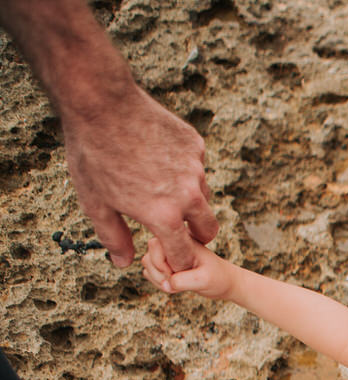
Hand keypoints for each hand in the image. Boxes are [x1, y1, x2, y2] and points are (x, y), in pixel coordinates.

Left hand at [60, 84, 216, 269]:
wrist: (102, 104)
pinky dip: (182, 168)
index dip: (178, 261)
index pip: (184, 254)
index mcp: (164, 216)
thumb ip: (114, 237)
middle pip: (208, 228)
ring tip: (159, 185)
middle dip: (196, 234)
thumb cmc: (93, 155)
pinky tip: (157, 156)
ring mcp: (195, 168)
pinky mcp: (195, 145)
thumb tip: (124, 261)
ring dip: (189, 198)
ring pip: (203, 194)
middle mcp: (188, 194)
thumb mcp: (96, 202)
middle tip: (180, 230)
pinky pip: (196, 166)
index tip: (172, 259)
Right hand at [140, 236, 233, 298]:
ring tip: (178, 285)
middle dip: (160, 275)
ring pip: (147, 265)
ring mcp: (166, 253)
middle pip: (148, 257)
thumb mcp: (205, 279)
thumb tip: (166, 284)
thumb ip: (184, 281)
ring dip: (159, 280)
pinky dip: (159, 282)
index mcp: (181, 239)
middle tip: (178, 284)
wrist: (225, 282)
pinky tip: (174, 286)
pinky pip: (150, 273)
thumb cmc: (218, 277)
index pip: (154, 246)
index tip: (179, 276)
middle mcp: (171, 243)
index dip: (162, 266)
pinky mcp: (165, 264)